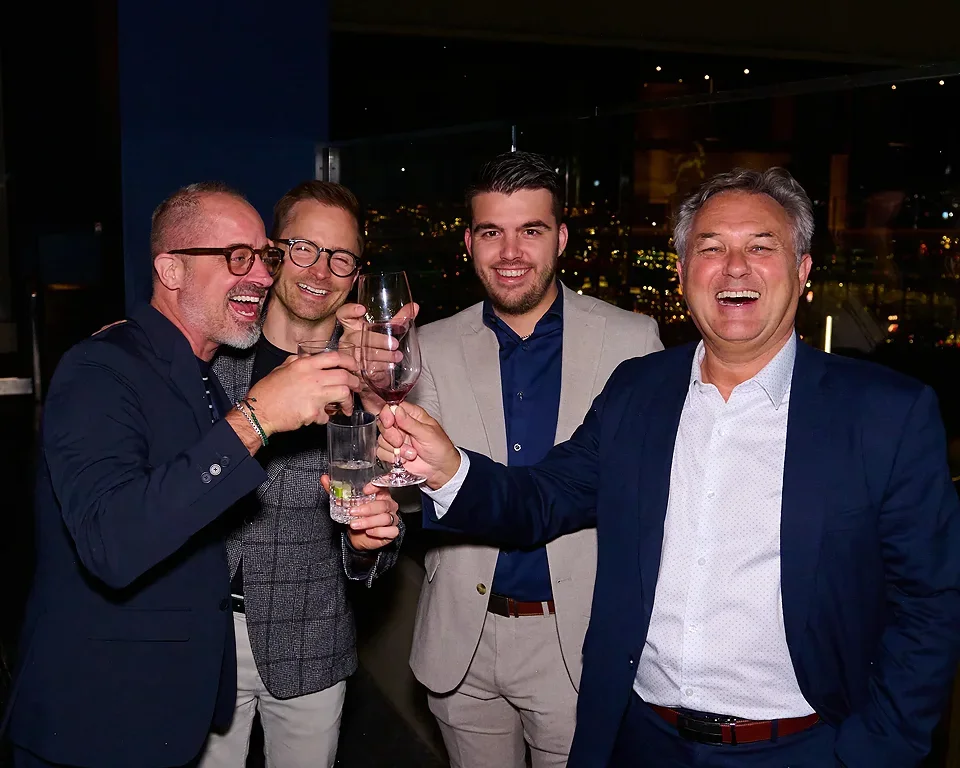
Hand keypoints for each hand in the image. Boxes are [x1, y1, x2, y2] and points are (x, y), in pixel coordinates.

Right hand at [244, 352, 360, 434]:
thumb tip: (308, 357)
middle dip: (355, 383)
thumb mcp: (281, 368)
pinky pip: (327, 415)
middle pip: (345, 376)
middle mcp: (312, 377)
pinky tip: (319, 417)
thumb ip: (297, 361)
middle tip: (357, 388)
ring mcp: (314, 395)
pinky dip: (325, 417)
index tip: (355, 367)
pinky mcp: (313, 412)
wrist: (258, 411)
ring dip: (347, 402)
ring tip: (345, 407)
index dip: (350, 362)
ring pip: (343, 394)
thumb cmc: (268, 391)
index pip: (335, 357)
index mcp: (304, 365)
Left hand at [320, 477, 400, 550]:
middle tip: (352, 512)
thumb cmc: (357, 516)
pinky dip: (379, 531)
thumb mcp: (346, 503)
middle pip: (383, 504)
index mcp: (381, 494)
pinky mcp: (392, 532)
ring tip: (354, 524)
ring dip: (369, 521)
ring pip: (385, 518)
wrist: (359, 536)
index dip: (376, 487)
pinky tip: (369, 532)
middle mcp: (388, 505)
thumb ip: (335, 491)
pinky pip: (391, 531)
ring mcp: (392, 518)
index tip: (364, 490)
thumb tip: (324, 478)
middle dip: (367, 508)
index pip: (382, 486)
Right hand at [336, 302, 419, 412]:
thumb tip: (414, 307)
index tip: (362, 309)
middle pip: (358, 337)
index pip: (344, 315)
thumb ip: (398, 319)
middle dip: (378, 340)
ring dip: (383, 356)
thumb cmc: (376, 346)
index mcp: (353, 327)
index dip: (350, 311)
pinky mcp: (354, 371)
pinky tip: (389, 368)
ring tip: (397, 357)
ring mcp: (349, 356)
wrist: (369, 371)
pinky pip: (366, 369)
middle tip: (394, 344)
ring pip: (364, 355)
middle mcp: (348, 340)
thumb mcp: (385, 331)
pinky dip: (380, 369)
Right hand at [376, 403, 459, 489]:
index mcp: (412, 415)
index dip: (387, 414)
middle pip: (383, 423)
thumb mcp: (428, 434)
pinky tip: (404, 459)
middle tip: (400, 442)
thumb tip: (397, 410)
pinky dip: (392, 457)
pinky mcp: (392, 452)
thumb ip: (411, 423)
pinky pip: (381, 452)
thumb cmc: (440, 448)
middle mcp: (402, 425)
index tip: (389, 423)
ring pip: (381, 439)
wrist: (440, 469)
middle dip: (390, 435)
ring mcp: (396, 439)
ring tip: (411, 453)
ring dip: (394, 449)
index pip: (392, 408)